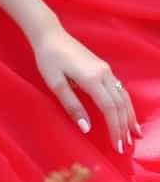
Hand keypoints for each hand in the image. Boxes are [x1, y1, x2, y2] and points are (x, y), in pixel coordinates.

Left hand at [31, 23, 141, 153]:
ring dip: (129, 116)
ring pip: (123, 96)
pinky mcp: (103, 67)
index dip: (115, 128)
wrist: (49, 34)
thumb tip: (87, 128)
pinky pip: (119, 89)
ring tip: (133, 133)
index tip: (117, 146)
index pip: (110, 109)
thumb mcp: (55, 83)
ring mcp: (105, 69)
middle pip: (120, 104)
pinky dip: (125, 104)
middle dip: (124, 126)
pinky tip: (126, 112)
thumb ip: (72, 105)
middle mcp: (104, 74)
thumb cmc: (48, 59)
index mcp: (92, 79)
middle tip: (126, 146)